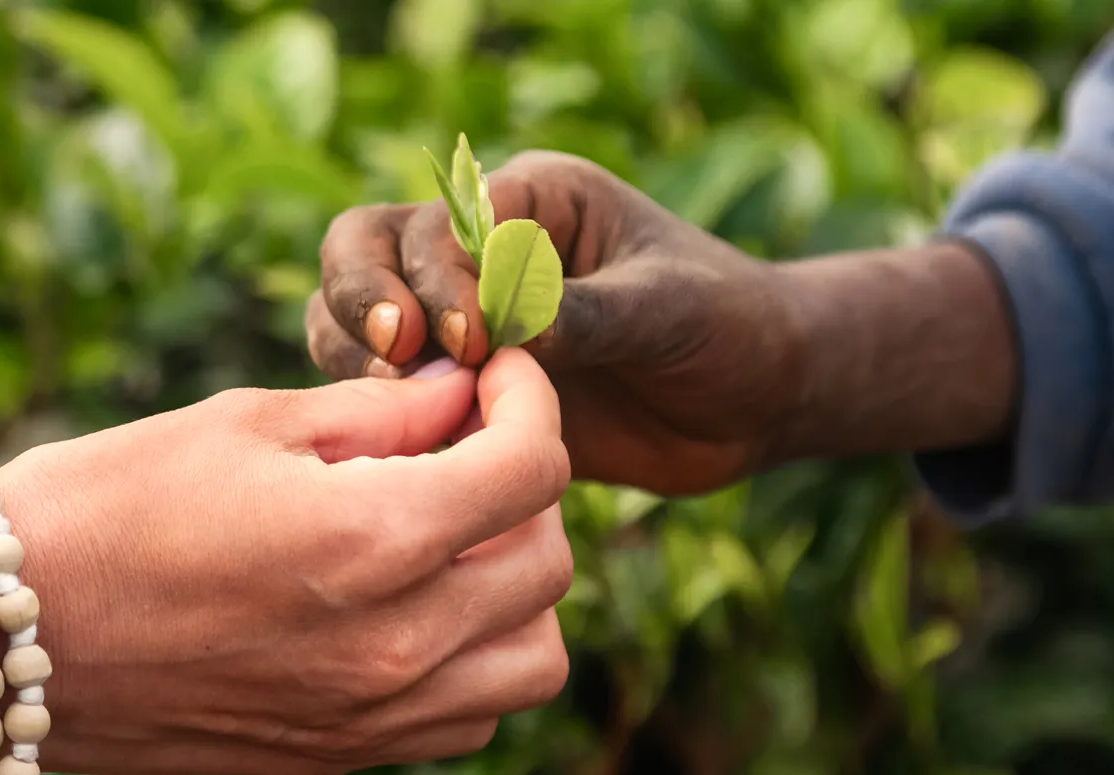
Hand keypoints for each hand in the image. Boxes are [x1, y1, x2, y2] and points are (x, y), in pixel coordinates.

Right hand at [0, 349, 572, 773]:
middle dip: (528, 485)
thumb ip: (378, 412)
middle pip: (549, 564)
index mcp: (373, 542)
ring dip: (517, 587)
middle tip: (465, 442)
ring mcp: (371, 718)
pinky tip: (410, 606)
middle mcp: (393, 645)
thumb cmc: (104, 507)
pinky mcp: (340, 760)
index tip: (495, 373)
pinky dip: (474, 658)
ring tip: (449, 533)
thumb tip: (460, 395)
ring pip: (531, 659)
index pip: (534, 469)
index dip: (531, 398)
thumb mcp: (245, 424)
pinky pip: (468, 714)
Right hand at [306, 151, 804, 494]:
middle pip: (366, 248)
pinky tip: (410, 455)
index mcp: (530, 202)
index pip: (439, 218)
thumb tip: (507, 326)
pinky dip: (379, 418)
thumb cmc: (730, 328)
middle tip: (400, 357)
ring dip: (359, 359)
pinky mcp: (459, 391)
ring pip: (356, 320)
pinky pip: (385, 395)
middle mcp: (478, 252)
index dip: (436, 276)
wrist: (757, 403)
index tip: (470, 340)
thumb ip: (588, 313)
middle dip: (365, 298)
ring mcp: (460, 321)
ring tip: (399, 412)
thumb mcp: (670, 310)